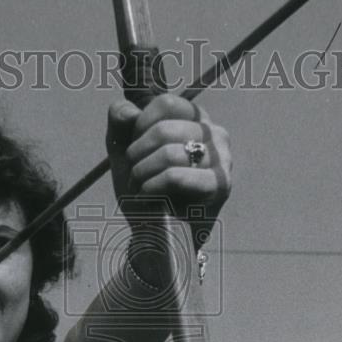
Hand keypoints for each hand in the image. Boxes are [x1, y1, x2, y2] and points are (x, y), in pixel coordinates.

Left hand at [106, 93, 232, 234]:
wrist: (154, 237)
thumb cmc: (144, 191)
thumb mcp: (123, 150)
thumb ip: (119, 120)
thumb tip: (129, 112)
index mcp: (196, 120)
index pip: (166, 104)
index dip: (140, 127)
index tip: (136, 150)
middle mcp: (215, 134)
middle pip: (164, 129)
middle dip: (137, 156)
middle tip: (135, 176)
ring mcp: (222, 159)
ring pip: (169, 153)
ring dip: (142, 175)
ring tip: (141, 189)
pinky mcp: (220, 185)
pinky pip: (175, 176)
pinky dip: (152, 188)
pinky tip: (149, 198)